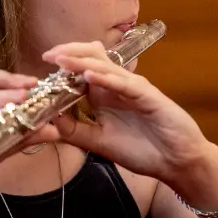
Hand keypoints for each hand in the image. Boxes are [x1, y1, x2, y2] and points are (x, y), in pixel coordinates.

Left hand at [42, 41, 217, 198]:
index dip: (62, 65)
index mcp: (106, 95)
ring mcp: (134, 88)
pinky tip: (89, 75)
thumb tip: (47, 120)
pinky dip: (107, 78)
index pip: (82, 70)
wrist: (177, 163)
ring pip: (105, 67)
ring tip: (60, 59)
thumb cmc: (143, 150)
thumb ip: (75, 131)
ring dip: (81, 62)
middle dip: (69, 54)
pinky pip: (124, 84)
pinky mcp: (148, 96)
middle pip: (92, 59)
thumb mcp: (99, 142)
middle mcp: (118, 86)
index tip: (41, 66)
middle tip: (47, 55)